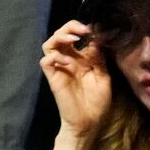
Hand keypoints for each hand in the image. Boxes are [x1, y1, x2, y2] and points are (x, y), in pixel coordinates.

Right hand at [40, 20, 112, 142]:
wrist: (88, 123)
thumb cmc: (97, 102)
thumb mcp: (103, 77)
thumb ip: (98, 58)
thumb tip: (96, 38)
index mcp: (80, 59)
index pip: (75, 36)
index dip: (82, 28)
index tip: (94, 29)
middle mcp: (67, 60)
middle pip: (60, 35)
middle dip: (70, 26)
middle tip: (83, 29)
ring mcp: (59, 68)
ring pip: (49, 44)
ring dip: (60, 36)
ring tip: (73, 38)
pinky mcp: (53, 78)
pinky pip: (46, 61)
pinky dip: (56, 57)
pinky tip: (69, 62)